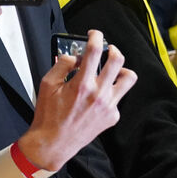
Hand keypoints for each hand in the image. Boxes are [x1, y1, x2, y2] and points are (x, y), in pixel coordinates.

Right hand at [18, 30, 136, 170]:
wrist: (53, 143)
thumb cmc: (48, 116)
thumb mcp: (47, 85)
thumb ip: (62, 66)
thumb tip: (75, 56)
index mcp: (82, 84)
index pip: (95, 51)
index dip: (96, 37)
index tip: (95, 34)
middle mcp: (99, 94)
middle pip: (118, 60)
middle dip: (113, 49)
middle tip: (108, 48)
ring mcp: (109, 106)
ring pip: (129, 78)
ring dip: (122, 70)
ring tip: (113, 70)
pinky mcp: (113, 116)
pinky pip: (118, 98)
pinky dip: (110, 92)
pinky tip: (99, 96)